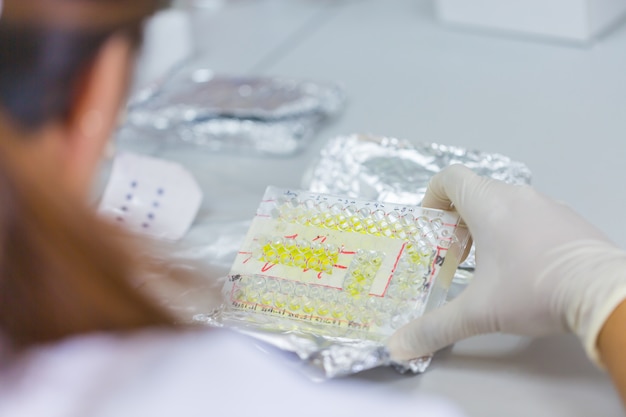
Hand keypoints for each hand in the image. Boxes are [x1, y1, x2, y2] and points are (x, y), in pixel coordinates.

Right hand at [387, 164, 625, 364]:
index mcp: (489, 204)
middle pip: (475, 192)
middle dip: (458, 220)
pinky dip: (518, 232)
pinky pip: (533, 215)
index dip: (432, 198)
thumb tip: (399, 347)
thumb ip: (433, 328)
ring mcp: (548, 205)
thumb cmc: (535, 291)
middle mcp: (517, 196)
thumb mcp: (477, 313)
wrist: (603, 293)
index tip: (433, 227)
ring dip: (489, 226)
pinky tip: (526, 268)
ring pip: (505, 203)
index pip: (449, 178)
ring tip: (489, 265)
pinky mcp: (570, 221)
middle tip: (455, 254)